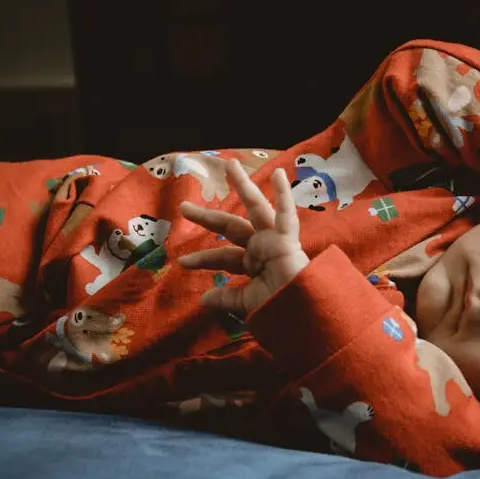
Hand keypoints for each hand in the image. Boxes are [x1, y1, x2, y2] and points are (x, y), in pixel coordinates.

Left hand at [178, 159, 309, 315]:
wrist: (297, 314)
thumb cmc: (276, 310)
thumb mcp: (246, 303)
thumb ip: (227, 298)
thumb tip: (204, 299)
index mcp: (254, 264)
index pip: (224, 257)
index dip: (203, 259)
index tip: (182, 261)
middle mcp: (262, 248)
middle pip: (230, 227)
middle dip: (207, 217)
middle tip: (184, 207)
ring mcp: (274, 240)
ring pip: (256, 208)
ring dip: (243, 186)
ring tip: (231, 165)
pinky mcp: (287, 239)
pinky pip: (286, 214)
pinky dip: (284, 195)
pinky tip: (278, 174)